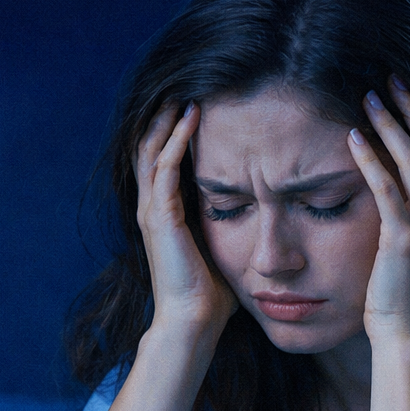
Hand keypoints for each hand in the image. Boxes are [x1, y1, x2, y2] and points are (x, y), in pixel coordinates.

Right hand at [135, 100, 237, 333]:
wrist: (193, 322)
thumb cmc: (211, 297)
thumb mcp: (223, 252)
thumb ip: (232, 232)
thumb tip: (261, 224)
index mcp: (163, 215)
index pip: (161, 161)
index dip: (172, 134)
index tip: (195, 109)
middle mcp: (151, 208)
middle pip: (148, 147)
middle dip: (164, 117)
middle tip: (183, 88)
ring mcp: (152, 211)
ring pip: (151, 149)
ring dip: (168, 119)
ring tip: (184, 92)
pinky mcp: (161, 216)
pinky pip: (165, 166)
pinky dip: (177, 139)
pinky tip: (193, 117)